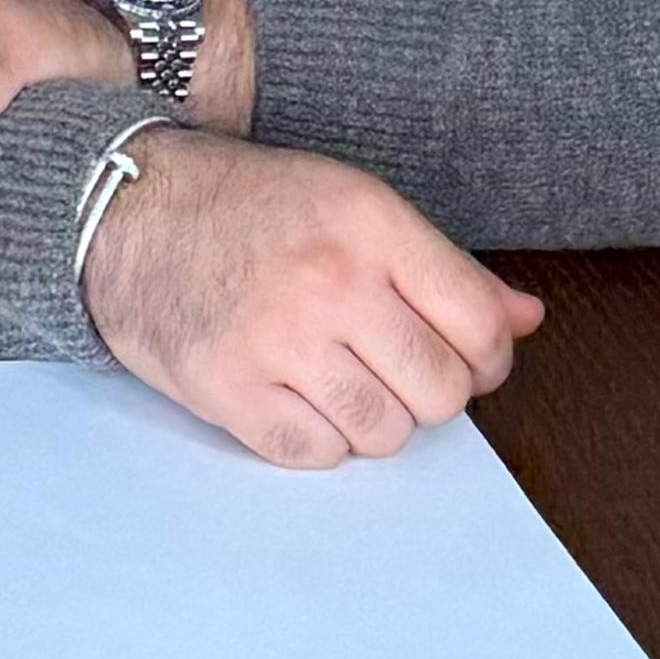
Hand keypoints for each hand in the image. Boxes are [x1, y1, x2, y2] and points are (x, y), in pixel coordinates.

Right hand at [80, 124, 541, 468]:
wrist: (132, 214)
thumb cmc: (251, 208)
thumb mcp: (352, 203)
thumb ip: (444, 267)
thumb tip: (527, 319)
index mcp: (367, 221)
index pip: (477, 323)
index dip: (486, 355)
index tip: (464, 355)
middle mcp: (329, 279)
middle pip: (441, 391)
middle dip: (429, 391)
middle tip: (392, 366)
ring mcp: (276, 339)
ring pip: (384, 433)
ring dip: (373, 418)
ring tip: (340, 379)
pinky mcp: (229, 390)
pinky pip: (317, 455)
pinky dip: (317, 439)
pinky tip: (296, 395)